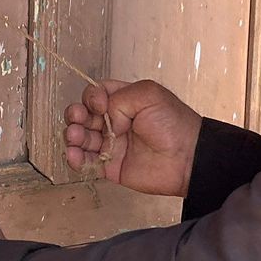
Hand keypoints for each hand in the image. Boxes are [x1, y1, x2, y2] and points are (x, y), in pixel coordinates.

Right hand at [64, 79, 202, 197]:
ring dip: (72, 135)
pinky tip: (75, 155)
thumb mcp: (148, 95)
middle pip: (83, 115)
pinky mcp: (110, 166)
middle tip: (78, 119)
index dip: (91, 98)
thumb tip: (104, 115)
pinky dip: (75, 159)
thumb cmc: (173, 123)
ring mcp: (111, 144)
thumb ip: (119, 98)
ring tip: (75, 137)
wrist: (187, 158)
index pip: (96, 94)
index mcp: (124, 100)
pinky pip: (86, 162)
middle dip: (75, 115)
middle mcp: (115, 121)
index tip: (100, 105)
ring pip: (81, 138)